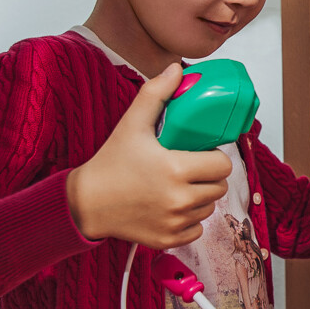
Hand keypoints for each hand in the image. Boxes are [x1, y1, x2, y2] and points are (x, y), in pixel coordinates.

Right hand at [67, 63, 233, 247]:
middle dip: (208, 176)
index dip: (214, 157)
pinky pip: (197, 229)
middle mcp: (179, 199)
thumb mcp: (132, 124)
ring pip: (209, 207)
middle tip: (188, 168)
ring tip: (178, 186)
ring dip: (200, 197)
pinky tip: (171, 207)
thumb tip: (177, 68)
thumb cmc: (111, 162)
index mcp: (176, 169)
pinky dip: (189, 220)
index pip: (223, 164)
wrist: (87, 203)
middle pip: (219, 186)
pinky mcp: (169, 240)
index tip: (200, 153)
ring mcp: (175, 222)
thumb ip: (156, 94)